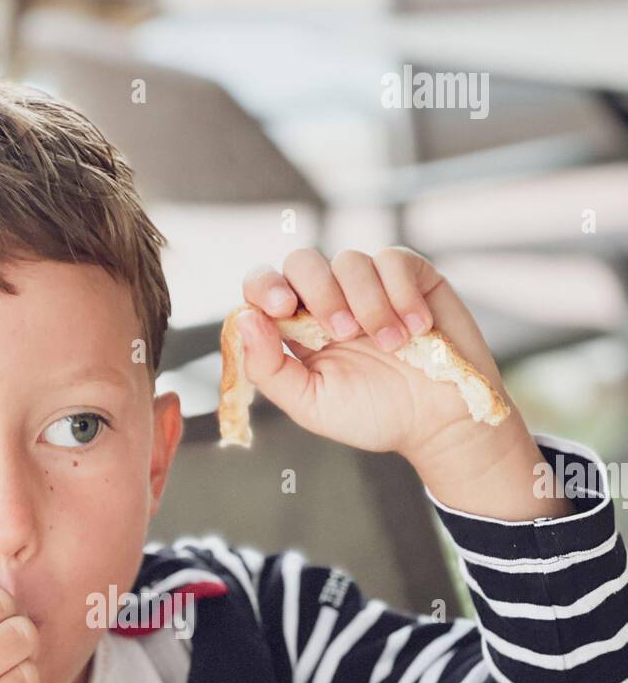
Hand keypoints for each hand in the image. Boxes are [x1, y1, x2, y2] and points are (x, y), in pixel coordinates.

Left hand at [237, 246, 519, 462]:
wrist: (438, 423)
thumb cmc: (374, 415)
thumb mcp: (311, 404)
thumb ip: (269, 369)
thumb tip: (244, 320)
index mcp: (297, 329)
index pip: (264, 286)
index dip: (264, 286)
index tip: (281, 308)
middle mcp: (330, 300)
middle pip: (301, 261)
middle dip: (318, 291)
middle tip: (344, 333)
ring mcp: (370, 285)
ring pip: (350, 260)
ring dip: (368, 304)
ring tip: (391, 344)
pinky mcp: (412, 276)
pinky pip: (394, 259)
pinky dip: (402, 293)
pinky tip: (416, 327)